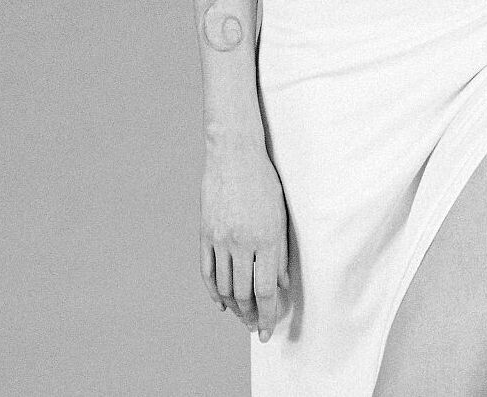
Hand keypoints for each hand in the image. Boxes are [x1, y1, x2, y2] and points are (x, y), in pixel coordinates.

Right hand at [200, 150, 290, 341]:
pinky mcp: (205, 234)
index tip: (269, 330)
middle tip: (256, 328)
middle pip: (243, 293)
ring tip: (242, 317)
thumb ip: (281, 253)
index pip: (265, 290)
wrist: (234, 155)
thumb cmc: (264, 182)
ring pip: (224, 286)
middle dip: (251, 316)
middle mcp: (242, 243)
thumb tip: (282, 285)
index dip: (268, 314)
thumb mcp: (281, 216)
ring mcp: (220, 239)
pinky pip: (207, 271)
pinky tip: (221, 302)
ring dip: (234, 307)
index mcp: (266, 239)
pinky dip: (213, 291)